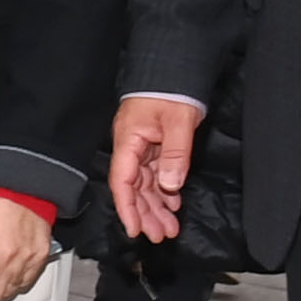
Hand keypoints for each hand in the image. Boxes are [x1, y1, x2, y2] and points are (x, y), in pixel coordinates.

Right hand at [107, 95, 201, 242]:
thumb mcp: (178, 121)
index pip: (122, 181)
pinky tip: (173, 203)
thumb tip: (169, 186)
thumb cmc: (172, 88)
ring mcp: (142, 145)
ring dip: (156, 206)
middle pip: (133, 187)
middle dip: (146, 213)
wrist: (175, 65)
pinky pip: (154, 173)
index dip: (128, 208)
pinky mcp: (153, 144)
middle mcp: (131, 146)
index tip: (136, 230)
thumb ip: (174, 154)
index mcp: (129, 140)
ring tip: (169, 227)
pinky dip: (163, 190)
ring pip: (144, 184)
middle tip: (161, 235)